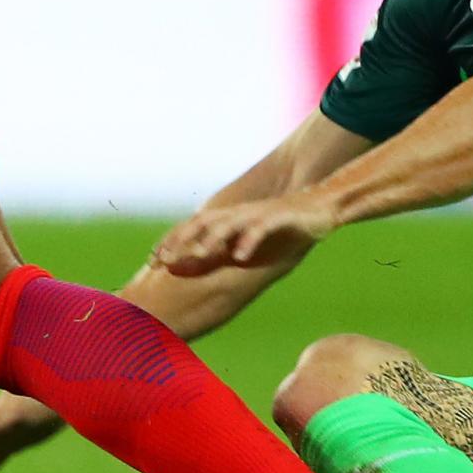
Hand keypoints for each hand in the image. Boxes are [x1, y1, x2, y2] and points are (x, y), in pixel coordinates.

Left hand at [151, 193, 336, 277]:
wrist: (321, 205)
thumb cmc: (283, 227)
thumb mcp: (251, 239)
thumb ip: (228, 250)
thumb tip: (202, 266)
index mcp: (228, 220)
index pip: (193, 228)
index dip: (171, 242)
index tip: (151, 260)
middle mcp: (238, 214)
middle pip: (203, 224)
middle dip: (182, 240)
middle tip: (164, 259)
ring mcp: (257, 214)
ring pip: (229, 224)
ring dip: (212, 238)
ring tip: (199, 254)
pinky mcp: (279, 217)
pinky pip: (261, 227)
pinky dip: (249, 240)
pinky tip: (241, 255)